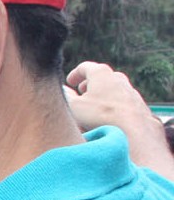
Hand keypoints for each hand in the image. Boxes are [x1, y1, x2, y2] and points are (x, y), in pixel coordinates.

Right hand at [65, 61, 173, 177]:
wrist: (133, 132)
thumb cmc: (100, 116)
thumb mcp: (74, 107)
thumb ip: (65, 97)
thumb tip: (62, 91)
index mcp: (102, 74)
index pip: (86, 67)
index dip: (75, 74)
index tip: (70, 82)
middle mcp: (118, 79)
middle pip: (102, 77)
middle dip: (90, 84)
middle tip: (81, 92)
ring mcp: (130, 92)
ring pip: (113, 89)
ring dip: (102, 95)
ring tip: (93, 107)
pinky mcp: (138, 106)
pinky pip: (122, 102)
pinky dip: (112, 106)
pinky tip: (106, 119)